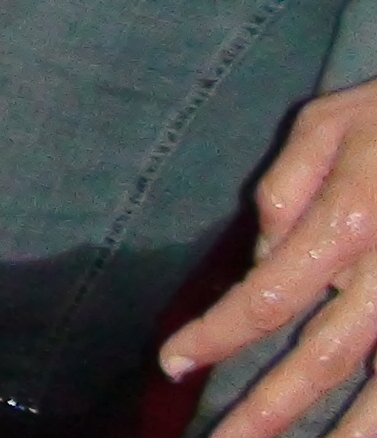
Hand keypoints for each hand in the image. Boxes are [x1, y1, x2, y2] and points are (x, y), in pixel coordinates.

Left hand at [162, 81, 376, 437]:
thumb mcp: (329, 124)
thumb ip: (286, 190)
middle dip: (270, 409)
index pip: (266, 296)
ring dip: (348, 434)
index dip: (216, 335)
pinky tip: (365, 433)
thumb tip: (265, 259)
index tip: (173, 361)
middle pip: (324, 358)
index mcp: (350, 223)